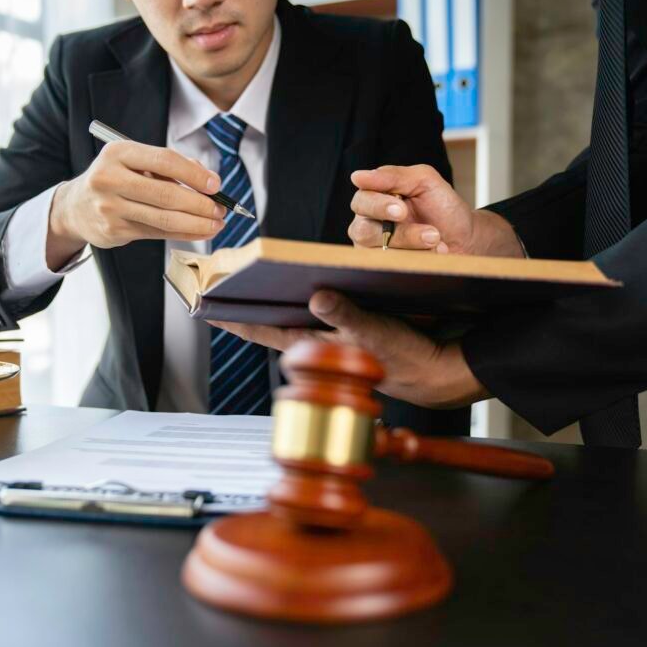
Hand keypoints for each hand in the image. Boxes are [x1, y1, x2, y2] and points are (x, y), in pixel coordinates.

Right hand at [47, 141, 225, 267]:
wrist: (76, 207)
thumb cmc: (115, 179)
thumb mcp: (134, 162)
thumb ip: (168, 166)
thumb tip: (207, 180)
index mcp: (118, 153)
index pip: (164, 160)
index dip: (194, 174)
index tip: (215, 184)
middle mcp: (110, 179)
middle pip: (166, 194)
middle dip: (200, 204)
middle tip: (221, 209)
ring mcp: (110, 207)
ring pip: (164, 218)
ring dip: (196, 223)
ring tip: (216, 223)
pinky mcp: (115, 231)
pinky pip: (158, 233)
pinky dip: (184, 234)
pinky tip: (200, 232)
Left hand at [212, 290, 489, 408]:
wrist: (439, 371)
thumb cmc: (407, 358)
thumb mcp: (377, 334)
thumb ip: (347, 316)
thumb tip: (317, 297)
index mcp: (316, 346)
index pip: (265, 332)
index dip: (236, 320)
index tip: (207, 308)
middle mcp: (318, 341)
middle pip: (274, 320)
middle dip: (250, 302)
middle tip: (223, 283)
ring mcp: (331, 335)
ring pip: (295, 312)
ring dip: (278, 296)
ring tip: (257, 276)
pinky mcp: (348, 326)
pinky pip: (319, 307)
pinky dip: (310, 293)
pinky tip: (307, 278)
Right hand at [347, 165, 523, 257]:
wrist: (464, 238)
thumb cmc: (442, 207)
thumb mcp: (424, 181)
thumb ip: (394, 176)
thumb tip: (358, 177)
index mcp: (374, 198)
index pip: (362, 201)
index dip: (379, 206)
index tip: (401, 210)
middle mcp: (368, 224)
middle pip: (363, 231)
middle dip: (400, 234)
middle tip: (429, 233)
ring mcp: (374, 250)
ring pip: (381, 253)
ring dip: (416, 247)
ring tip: (438, 240)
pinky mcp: (386, 268)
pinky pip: (394, 268)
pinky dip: (419, 259)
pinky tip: (434, 252)